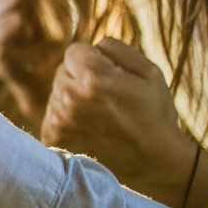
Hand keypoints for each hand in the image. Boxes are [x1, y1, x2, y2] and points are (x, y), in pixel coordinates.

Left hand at [40, 39, 192, 204]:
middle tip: (108, 100)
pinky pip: (53, 116)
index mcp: (93, 77)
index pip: (75, 50)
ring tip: (102, 118)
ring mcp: (58, 120)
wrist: (155, 163)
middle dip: (82, 79)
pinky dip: (67, 120)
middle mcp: (69, 97)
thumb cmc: (155, 115)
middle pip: (63, 71)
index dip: (95, 60)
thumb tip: (92, 44)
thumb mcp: (149, 71)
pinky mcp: (53, 139)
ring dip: (74, 100)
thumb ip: (116, 48)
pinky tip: (91, 131)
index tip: (111, 76)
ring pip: (57, 94)